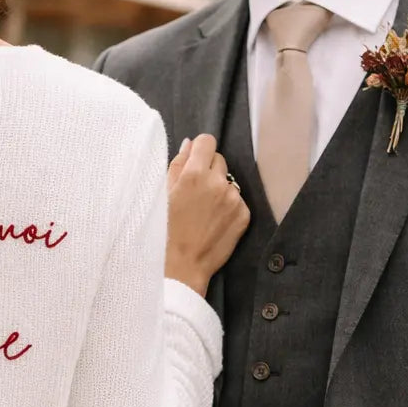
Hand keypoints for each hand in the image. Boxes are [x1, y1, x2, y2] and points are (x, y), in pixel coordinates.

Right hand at [165, 134, 250, 296]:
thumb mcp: (163, 193)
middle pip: (219, 160)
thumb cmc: (165, 229)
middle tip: (195, 190)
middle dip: (208, 169)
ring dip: (219, 188)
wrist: (182, 265)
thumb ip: (177, 164)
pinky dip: (228, 206)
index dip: (200, 149)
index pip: (207, 141)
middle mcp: (218, 183)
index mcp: (194, 174)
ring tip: (204, 209)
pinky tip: (214, 220)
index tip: (195, 160)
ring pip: (229, 181)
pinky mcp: (244, 215)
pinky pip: (237, 199)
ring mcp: (234, 199)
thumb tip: (190, 144)